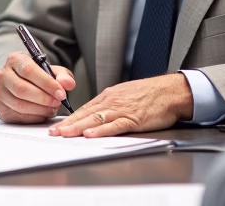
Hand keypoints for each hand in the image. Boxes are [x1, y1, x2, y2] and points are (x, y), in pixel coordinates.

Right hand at [0, 52, 75, 123]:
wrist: (18, 84)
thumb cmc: (35, 76)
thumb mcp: (50, 70)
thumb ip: (62, 75)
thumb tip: (68, 84)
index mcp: (15, 60)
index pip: (29, 70)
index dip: (46, 83)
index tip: (61, 93)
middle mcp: (3, 75)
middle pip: (22, 89)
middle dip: (44, 98)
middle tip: (57, 102)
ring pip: (20, 105)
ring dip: (40, 109)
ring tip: (52, 108)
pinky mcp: (1, 109)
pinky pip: (19, 116)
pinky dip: (35, 117)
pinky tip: (43, 113)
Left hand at [49, 73, 190, 137]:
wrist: (170, 91)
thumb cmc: (151, 94)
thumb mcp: (125, 95)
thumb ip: (111, 105)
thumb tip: (96, 115)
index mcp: (110, 96)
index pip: (85, 108)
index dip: (69, 118)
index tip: (57, 126)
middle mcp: (112, 101)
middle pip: (85, 113)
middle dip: (68, 124)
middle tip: (53, 132)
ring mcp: (122, 110)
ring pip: (95, 119)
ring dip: (78, 127)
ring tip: (65, 134)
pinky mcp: (133, 118)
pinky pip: (114, 125)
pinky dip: (101, 130)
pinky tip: (90, 134)